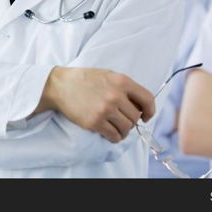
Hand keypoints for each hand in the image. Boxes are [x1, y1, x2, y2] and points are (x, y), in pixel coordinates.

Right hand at [40, 67, 154, 142]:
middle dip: (131, 121)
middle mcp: (116, 95)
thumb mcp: (109, 75)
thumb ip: (125, 87)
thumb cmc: (86, 79)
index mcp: (122, 81)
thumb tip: (140, 107)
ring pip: (127, 128)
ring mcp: (105, 110)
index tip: (146, 116)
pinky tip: (109, 132)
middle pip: (135, 117)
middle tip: (122, 120)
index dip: (150, 111)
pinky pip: (114, 136)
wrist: (61, 85)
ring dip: (123, 131)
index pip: (147, 99)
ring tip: (116, 127)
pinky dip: (115, 137)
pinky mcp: (95, 122)